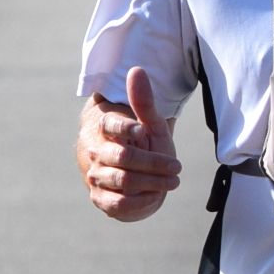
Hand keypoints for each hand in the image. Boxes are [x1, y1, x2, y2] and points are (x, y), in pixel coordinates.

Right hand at [79, 65, 181, 220]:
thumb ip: (143, 102)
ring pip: (124, 180)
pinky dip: (142, 201)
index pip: (112, 125)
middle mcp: (97, 152)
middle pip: (124, 157)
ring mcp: (96, 176)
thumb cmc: (144, 146)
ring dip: (153, 182)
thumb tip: (137, 69)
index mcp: (105, 128)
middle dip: (154, 163)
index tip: (145, 131)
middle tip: (177, 166)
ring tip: (173, 180)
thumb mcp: (150, 125)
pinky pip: (119, 204)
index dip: (128, 128)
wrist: (137, 179)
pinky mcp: (101, 199)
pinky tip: (156, 195)